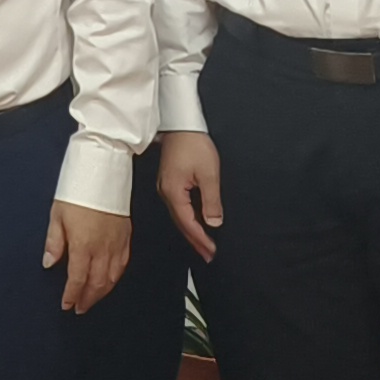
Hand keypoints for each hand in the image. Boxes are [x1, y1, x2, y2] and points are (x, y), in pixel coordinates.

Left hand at [44, 199, 131, 313]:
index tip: (66, 304)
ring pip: (112, 278)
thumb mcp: (57, 215)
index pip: (77, 279)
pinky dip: (115, 278)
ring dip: (102, 293)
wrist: (102, 173)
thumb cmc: (78, 191)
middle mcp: (102, 249)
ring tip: (92, 300)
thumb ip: (54, 242)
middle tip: (80, 308)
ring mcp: (116, 244)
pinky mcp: (126, 237)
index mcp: (83, 245)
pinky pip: (123, 265)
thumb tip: (48, 263)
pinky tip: (110, 281)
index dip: (72, 295)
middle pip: (96, 283)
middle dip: (87, 299)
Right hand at [156, 131, 222, 261]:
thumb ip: (211, 201)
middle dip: (196, 241)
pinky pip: (178, 207)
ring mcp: (165, 187)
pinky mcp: (169, 182)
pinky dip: (188, 219)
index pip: (188, 223)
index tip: (211, 251)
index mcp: (174, 193)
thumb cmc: (193, 144)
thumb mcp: (209, 173)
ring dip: (192, 231)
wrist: (181, 124)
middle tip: (208, 256)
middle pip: (181, 223)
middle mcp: (166, 193)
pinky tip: (195, 222)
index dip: (201, 239)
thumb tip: (213, 223)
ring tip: (204, 244)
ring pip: (179, 216)